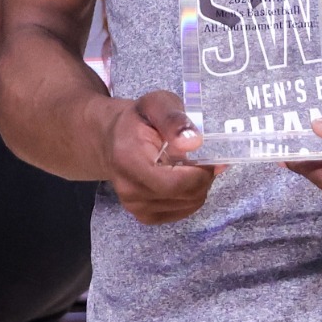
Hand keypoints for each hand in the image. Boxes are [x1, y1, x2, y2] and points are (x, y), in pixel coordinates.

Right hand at [102, 90, 222, 224]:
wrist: (113, 139)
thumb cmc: (138, 120)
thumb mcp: (156, 104)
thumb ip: (174, 119)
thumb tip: (194, 143)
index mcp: (128, 160)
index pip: (174, 183)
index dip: (200, 173)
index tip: (208, 156)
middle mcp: (128, 189)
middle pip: (185, 195)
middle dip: (203, 178)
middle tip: (201, 159)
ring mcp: (135, 206)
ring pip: (188, 205)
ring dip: (199, 186)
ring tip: (188, 166)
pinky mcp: (144, 216)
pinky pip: (183, 212)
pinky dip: (191, 196)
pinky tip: (181, 179)